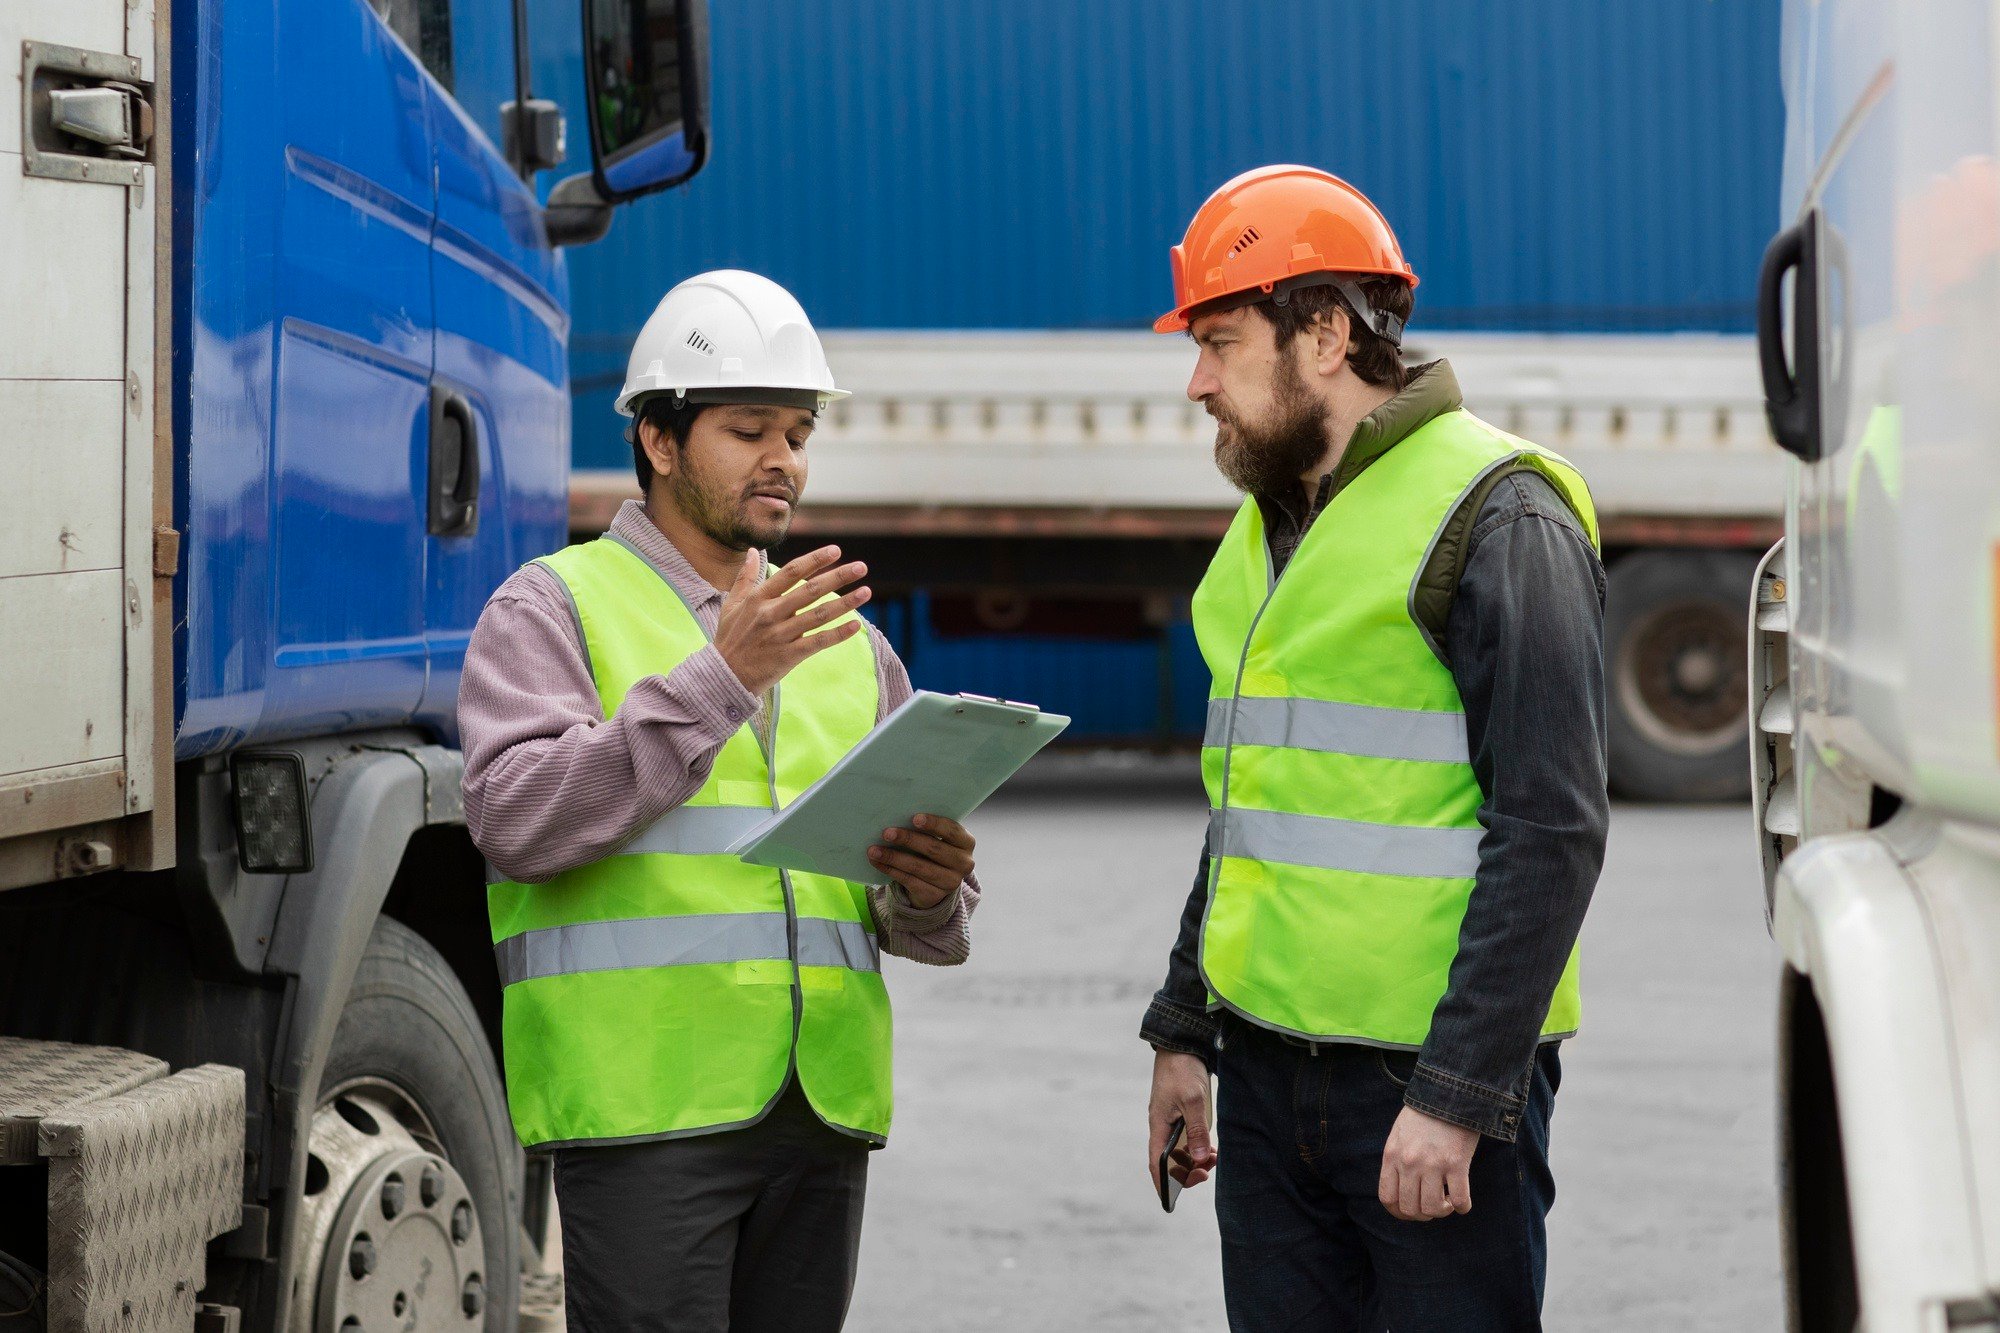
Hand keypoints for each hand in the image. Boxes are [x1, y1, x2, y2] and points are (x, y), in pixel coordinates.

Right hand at [714, 546, 870, 695]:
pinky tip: (856, 625)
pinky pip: (818, 642)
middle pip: (810, 590)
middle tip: (861, 566)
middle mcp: (771, 613)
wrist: (725, 676)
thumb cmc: (730, 639)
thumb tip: (751, 551)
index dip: (815, 560)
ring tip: (866, 592)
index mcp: (759, 598)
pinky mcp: (788, 656)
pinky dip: (838, 634)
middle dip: (838, 577)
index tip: (836, 551)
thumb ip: (745, 577)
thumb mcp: (732, 604)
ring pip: (819, 615)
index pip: (792, 572)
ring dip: (845, 603)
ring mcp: (781, 635)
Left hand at [867, 814, 973, 908]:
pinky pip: (909, 881)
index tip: (913, 818)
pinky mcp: (934, 896)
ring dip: (893, 857)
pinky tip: (877, 862)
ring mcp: (951, 882)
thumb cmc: (934, 851)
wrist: (936, 884)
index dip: (933, 824)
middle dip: (908, 840)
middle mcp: (964, 863)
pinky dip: (890, 870)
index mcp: (966, 842)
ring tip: (874, 850)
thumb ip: (927, 829)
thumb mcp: (939, 839)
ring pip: (919, 867)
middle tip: (886, 833)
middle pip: (934, 849)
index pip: (952, 830)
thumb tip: (898, 815)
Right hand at [1148, 1051, 1216, 1194]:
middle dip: (1186, 1173)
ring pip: (1180, 1152)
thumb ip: (1197, 1129)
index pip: (1155, 1162)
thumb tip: (1200, 1157)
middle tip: (1206, 1173)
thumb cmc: (1182, 1070)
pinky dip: (1200, 1148)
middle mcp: (1163, 1126)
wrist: (1181, 1044)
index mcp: (1159, 1125)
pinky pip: (1188, 1139)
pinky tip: (1213, 1150)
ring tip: (1214, 1161)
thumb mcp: (1192, 1099)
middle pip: (1169, 1161)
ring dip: (1195, 1161)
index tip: (1169, 1200)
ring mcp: (1172, 1121)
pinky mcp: (1182, 1114)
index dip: (1161, 1183)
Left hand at [1378, 1105, 1479, 1220]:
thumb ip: (1397, 1159)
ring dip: (1441, 1212)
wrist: (1448, 1093)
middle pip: (1410, 1208)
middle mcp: (1409, 1163)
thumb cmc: (1424, 1113)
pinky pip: (1459, 1200)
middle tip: (1432, 1207)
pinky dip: (1462, 1207)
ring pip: (1433, 1209)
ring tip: (1446, 1202)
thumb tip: (1403, 1187)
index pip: (1387, 1198)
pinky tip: (1462, 1203)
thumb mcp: (1399, 1134)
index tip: (1411, 1212)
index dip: (1399, 1212)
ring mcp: (1432, 1165)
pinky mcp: (1456, 1164)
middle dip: (1422, 1215)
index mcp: (1392, 1155)